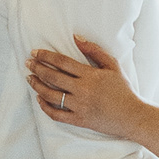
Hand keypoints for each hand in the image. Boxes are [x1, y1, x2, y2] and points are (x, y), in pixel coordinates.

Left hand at [27, 36, 148, 141]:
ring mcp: (79, 107)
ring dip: (38, 86)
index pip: (62, 62)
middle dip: (37, 68)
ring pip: (51, 96)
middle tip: (27, 63)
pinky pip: (56, 115)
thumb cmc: (123, 89)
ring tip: (30, 79)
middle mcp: (81, 90)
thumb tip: (76, 37)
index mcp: (89, 75)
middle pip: (53, 77)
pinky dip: (45, 107)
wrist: (131, 116)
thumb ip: (94, 50)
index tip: (35, 52)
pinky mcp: (79, 121)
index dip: (46, 56)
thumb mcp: (112, 65)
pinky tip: (39, 99)